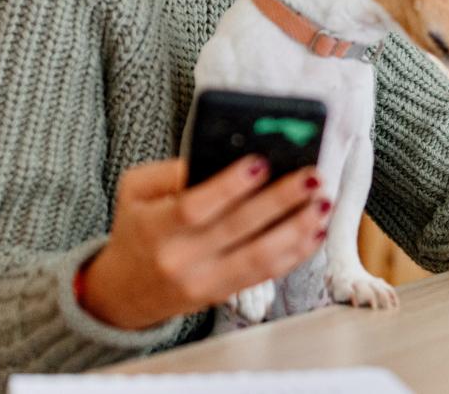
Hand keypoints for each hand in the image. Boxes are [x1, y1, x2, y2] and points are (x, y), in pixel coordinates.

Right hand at [77, 157, 329, 329]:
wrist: (125, 291)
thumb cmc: (137, 227)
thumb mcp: (136, 191)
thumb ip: (171, 171)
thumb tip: (222, 154)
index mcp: (155, 228)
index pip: (195, 206)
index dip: (229, 186)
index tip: (261, 162)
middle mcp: (180, 259)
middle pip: (237, 229)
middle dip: (279, 201)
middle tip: (311, 177)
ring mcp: (204, 282)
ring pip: (259, 257)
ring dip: (297, 230)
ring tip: (322, 203)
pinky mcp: (223, 295)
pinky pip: (265, 274)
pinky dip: (295, 253)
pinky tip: (315, 231)